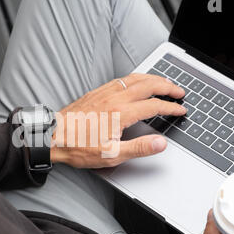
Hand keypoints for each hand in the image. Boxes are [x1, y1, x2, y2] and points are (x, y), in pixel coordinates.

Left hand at [50, 73, 186, 168]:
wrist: (52, 137)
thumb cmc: (78, 147)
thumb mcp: (111, 155)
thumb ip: (138, 148)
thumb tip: (160, 143)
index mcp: (121, 113)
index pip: (154, 106)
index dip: (171, 107)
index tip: (180, 110)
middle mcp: (114, 98)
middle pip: (147, 85)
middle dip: (167, 86)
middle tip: (179, 91)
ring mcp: (104, 92)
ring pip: (134, 78)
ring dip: (153, 78)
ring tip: (164, 82)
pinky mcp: (96, 92)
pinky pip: (121, 79)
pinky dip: (136, 78)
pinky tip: (137, 82)